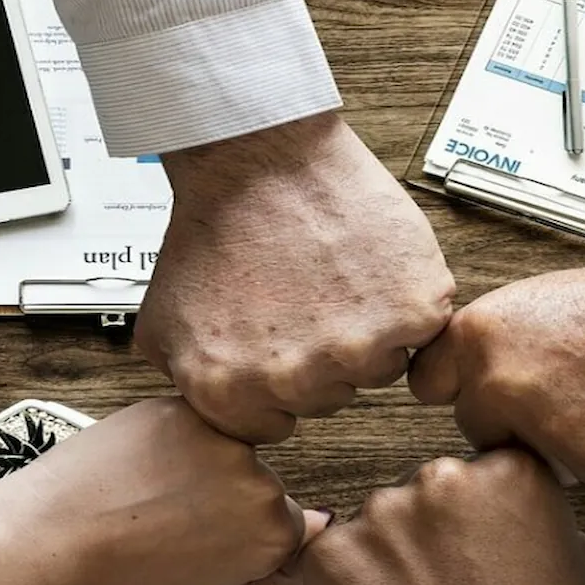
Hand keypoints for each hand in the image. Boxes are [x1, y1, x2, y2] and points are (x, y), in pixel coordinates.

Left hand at [0, 398, 327, 584]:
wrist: (54, 534)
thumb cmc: (119, 569)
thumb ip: (267, 570)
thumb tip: (307, 543)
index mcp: (271, 532)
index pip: (290, 528)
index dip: (247, 539)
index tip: (216, 544)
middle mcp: (259, 480)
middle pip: (262, 487)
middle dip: (228, 500)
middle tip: (175, 523)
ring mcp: (222, 439)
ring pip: (231, 452)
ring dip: (204, 466)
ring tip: (154, 494)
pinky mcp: (186, 407)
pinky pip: (198, 424)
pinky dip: (176, 440)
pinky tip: (143, 468)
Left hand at [142, 113, 456, 443]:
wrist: (259, 157)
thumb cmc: (215, 225)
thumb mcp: (163, 320)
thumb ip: (190, 384)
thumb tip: (218, 415)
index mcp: (231, 394)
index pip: (274, 427)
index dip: (277, 383)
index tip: (277, 341)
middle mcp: (295, 380)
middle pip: (329, 398)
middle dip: (320, 355)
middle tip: (304, 296)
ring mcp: (358, 347)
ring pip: (378, 368)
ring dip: (367, 331)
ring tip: (335, 277)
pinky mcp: (411, 311)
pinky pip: (421, 329)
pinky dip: (405, 300)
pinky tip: (368, 266)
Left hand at [299, 450, 584, 584]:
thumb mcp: (580, 563)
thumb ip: (540, 516)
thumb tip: (512, 510)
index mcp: (508, 472)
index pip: (483, 471)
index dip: (480, 516)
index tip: (480, 547)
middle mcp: (442, 479)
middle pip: (427, 492)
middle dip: (433, 533)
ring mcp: (381, 515)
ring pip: (380, 525)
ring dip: (391, 559)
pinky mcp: (333, 556)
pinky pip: (334, 558)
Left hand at [408, 239, 584, 496]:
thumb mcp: (539, 302)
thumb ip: (494, 346)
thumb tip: (465, 379)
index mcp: (480, 337)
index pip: (427, 386)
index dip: (459, 389)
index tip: (474, 393)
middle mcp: (502, 387)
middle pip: (478, 432)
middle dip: (513, 424)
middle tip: (569, 392)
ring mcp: (549, 434)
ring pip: (534, 464)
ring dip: (563, 448)